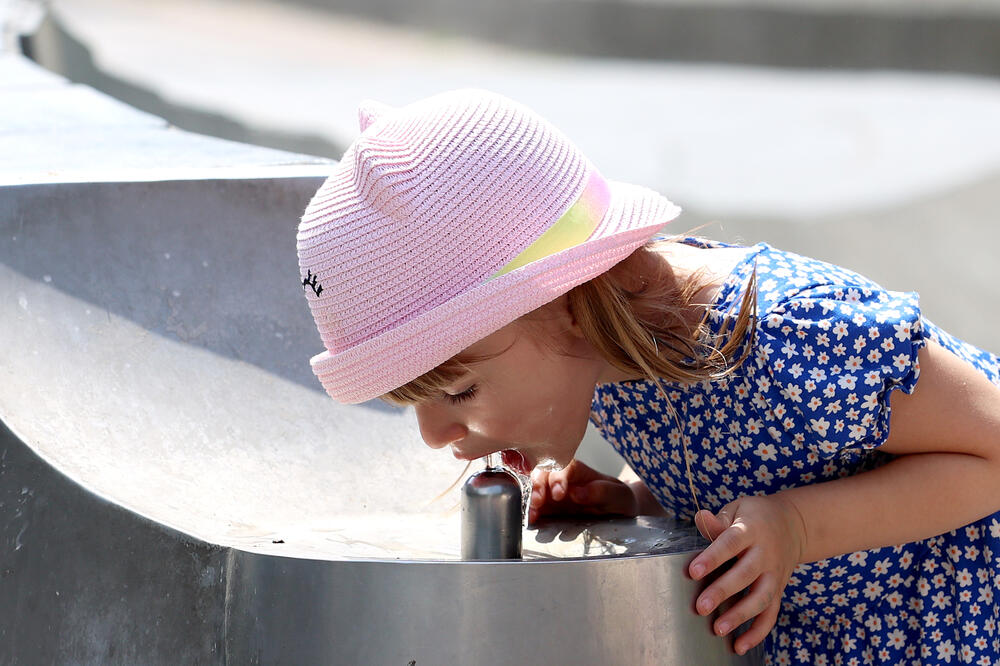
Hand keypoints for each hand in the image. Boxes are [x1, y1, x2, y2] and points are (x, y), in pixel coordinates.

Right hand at [528, 459, 638, 524]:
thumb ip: (602, 492)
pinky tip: (531, 521)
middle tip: (537, 502)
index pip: (563, 467)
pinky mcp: (548, 508)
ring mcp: (553, 493)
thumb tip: (577, 492)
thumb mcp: (620, 496)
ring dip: (529, 499)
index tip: (559, 494)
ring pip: (534, 488)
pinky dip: (529, 511)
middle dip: (537, 485)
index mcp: (579, 471)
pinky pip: (534, 506)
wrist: (619, 513)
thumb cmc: (620, 500)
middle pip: (542, 473)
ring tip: (532, 515)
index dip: (558, 478)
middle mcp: (562, 478)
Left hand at [687, 494, 806, 655]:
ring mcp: (774, 574)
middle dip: (723, 592)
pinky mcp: (778, 590)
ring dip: (740, 615)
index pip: (731, 544)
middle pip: (745, 574)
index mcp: (752, 530)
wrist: (793, 524)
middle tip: (701, 607)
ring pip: (761, 598)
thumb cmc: (754, 517)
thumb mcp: (738, 509)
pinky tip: (739, 646)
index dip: (713, 557)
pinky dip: (757, 632)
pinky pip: (771, 614)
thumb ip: (718, 520)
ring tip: (718, 629)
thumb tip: (701, 518)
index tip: (693, 571)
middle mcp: (766, 553)